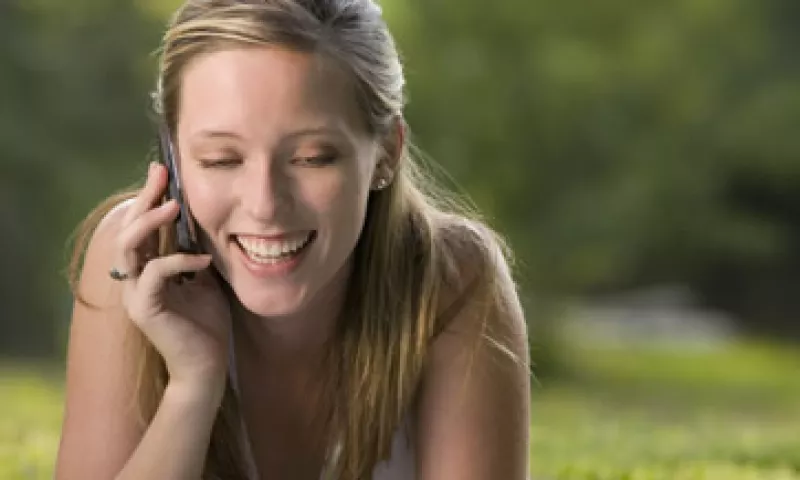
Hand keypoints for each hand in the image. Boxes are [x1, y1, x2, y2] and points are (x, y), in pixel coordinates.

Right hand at [114, 162, 230, 391]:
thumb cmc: (207, 325)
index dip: (150, 198)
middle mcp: (135, 280)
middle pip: (129, 230)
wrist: (206, 367)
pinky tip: (203, 259)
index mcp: (148, 271)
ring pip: (130, 248)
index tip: (163, 170)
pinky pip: (155, 273)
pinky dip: (179, 261)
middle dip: (145, 199)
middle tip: (161, 173)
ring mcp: (136, 295)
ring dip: (150, 223)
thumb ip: (197, 254)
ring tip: (174, 206)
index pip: (143, 228)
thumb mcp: (206, 280)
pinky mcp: (145, 309)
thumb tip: (206, 224)